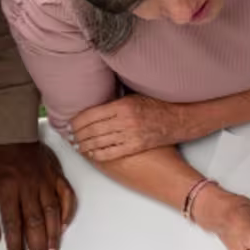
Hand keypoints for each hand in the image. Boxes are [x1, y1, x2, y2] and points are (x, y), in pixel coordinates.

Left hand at [0, 142, 76, 249]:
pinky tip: (63, 228)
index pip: (12, 225)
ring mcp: (45, 182)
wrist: (10, 137)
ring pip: (52, 213)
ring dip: (53, 237)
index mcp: (6, 192)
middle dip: (38, 249)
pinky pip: (66, 196)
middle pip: (35, 223)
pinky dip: (67, 213)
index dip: (15, 247)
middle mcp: (28, 188)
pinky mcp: (56, 177)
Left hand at [67, 96, 210, 161]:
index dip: (76, 121)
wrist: (180, 119)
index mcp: (123, 105)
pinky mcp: (136, 147)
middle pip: (91, 130)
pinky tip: (90, 154)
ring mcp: (131, 135)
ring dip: (84, 145)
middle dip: (77, 134)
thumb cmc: (158, 106)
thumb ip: (116, 100)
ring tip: (77, 145)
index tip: (69, 123)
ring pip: (98, 142)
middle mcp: (125, 120)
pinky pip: (110, 153)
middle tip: (69, 136)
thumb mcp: (135, 96)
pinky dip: (97, 154)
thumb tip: (95, 100)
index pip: (90, 114)